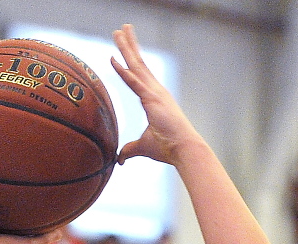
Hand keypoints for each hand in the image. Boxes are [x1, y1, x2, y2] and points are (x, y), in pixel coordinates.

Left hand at [110, 24, 199, 165]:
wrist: (184, 149)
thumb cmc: (167, 148)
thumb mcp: (143, 147)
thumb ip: (129, 150)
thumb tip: (120, 160)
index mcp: (154, 98)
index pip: (139, 75)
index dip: (130, 60)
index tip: (121, 47)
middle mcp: (155, 91)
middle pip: (138, 63)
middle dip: (129, 45)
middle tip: (120, 29)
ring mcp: (155, 93)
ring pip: (137, 65)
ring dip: (126, 48)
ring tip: (118, 31)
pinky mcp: (153, 100)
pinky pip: (135, 83)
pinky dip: (124, 72)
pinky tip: (114, 59)